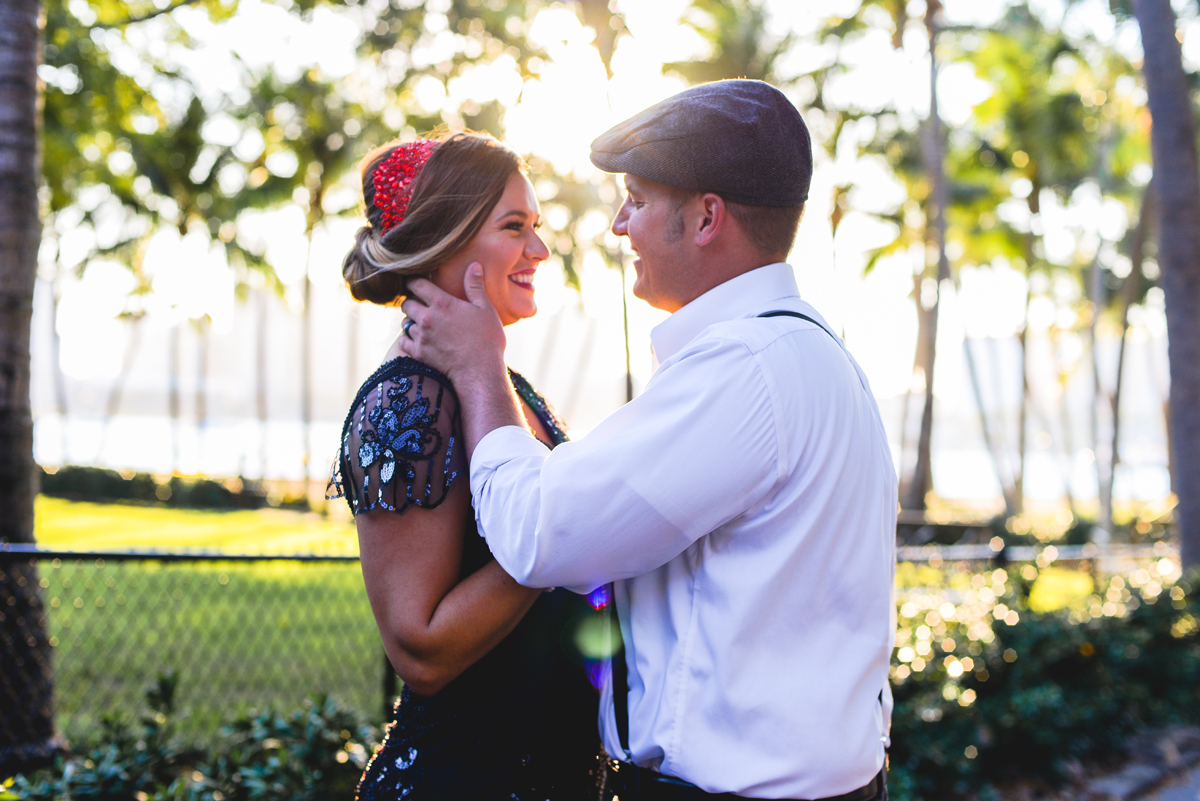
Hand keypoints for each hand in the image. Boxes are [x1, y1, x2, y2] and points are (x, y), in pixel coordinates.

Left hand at [401, 263, 525, 459]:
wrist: (480, 371)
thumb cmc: (487, 339)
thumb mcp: (485, 309)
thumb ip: (475, 286)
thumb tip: (474, 265)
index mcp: (442, 303)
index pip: (417, 284)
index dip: (414, 281)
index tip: (415, 283)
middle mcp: (426, 317)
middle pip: (406, 303)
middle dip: (411, 302)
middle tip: (420, 304)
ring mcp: (421, 336)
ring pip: (404, 322)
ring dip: (410, 321)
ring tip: (420, 323)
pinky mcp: (419, 353)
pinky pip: (403, 342)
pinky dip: (407, 339)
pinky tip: (416, 340)